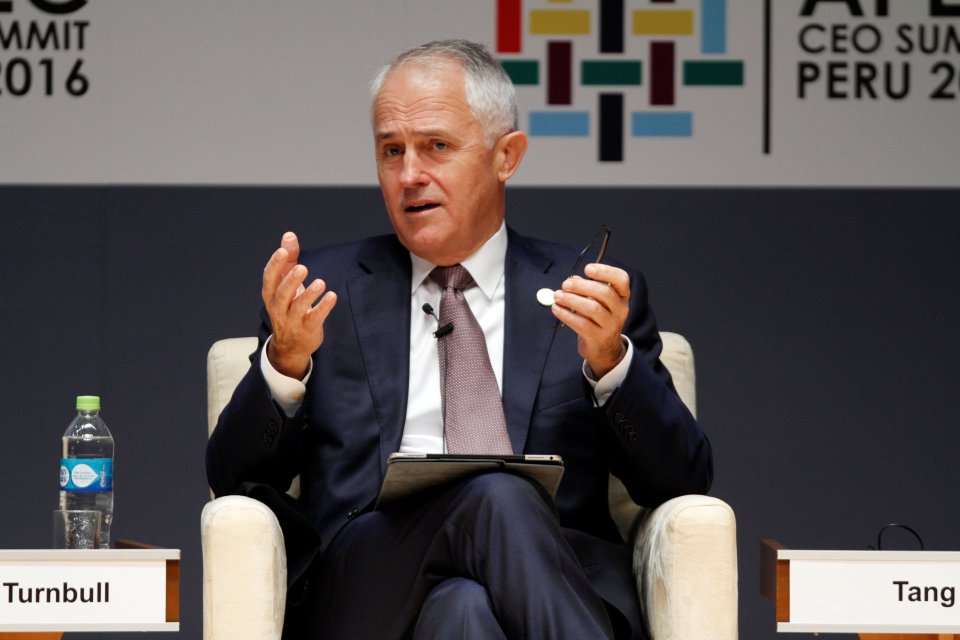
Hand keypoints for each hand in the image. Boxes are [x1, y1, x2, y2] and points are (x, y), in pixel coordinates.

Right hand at [261, 231, 336, 378]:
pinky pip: (315, 318)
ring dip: (309, 295)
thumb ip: (288, 260)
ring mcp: (292, 320)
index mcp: (271, 294)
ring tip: (320, 282)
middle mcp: (278, 307)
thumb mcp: (286, 284)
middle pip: (281, 294)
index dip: (275, 264)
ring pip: (297, 307)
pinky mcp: (307, 329)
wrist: (291, 345)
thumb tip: (289, 235)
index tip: (283, 250)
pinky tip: (332, 296)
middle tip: (303, 268)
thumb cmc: (288, 307)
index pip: (269, 278)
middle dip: (291, 281)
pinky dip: (323, 307)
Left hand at [551, 263, 629, 377]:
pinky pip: (581, 324)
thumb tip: (573, 280)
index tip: (587, 268)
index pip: (621, 279)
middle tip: (565, 284)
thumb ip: (586, 289)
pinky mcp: (598, 338)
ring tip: (557, 296)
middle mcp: (620, 310)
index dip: (605, 271)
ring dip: (572, 300)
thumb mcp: (597, 302)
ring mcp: (611, 325)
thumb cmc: (599, 319)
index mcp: (622, 297)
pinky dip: (566, 315)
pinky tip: (556, 309)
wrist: (604, 349)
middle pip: (605, 293)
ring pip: (593, 309)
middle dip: (582, 286)